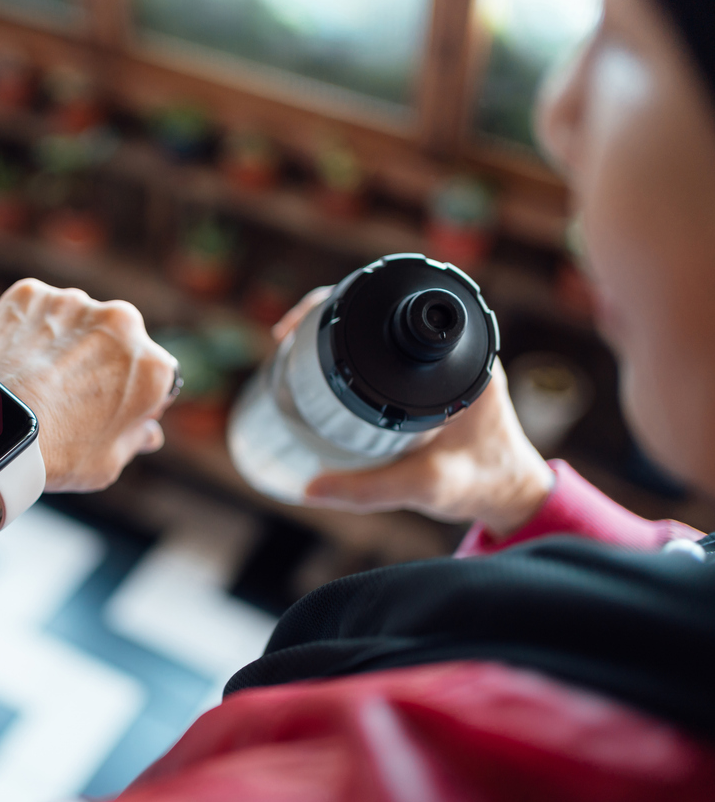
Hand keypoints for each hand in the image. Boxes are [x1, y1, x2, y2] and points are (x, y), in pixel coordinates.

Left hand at [0, 279, 178, 492]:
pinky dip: (28, 330)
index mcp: (153, 366)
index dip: (134, 397)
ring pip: (77, 322)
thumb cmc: (53, 455)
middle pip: (119, 341)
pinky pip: (36, 311)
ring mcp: (73, 302)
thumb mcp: (107, 463)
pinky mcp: (30, 293)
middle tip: (71, 396)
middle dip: (103, 363)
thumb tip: (147, 432)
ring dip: (66, 343)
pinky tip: (15, 362)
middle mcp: (122, 322)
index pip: (156, 377)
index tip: (112, 411)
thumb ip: (134, 439)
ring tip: (37, 381)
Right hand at [274, 289, 554, 536]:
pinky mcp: (431, 377)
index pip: (399, 314)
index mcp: (465, 362)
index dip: (349, 307)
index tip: (308, 325)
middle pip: (384, 312)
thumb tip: (312, 489)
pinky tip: (327, 363)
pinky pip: (388, 349)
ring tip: (297, 345)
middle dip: (331, 314)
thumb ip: (370, 489)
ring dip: (340, 329)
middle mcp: (456, 352)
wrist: (511, 495)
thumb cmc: (484, 484)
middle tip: (289, 336)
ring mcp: (443, 362)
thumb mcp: (426, 488)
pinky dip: (355, 350)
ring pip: (383, 328)